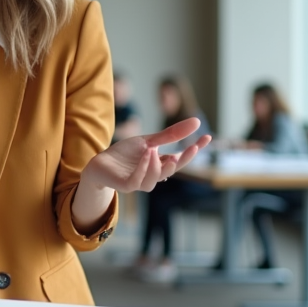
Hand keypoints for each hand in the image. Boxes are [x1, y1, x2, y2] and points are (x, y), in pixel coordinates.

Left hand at [83, 118, 210, 193]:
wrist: (100, 163)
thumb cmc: (125, 154)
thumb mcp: (149, 140)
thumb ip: (170, 134)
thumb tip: (197, 121)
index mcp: (160, 165)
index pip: (181, 159)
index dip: (194, 150)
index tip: (207, 137)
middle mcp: (153, 175)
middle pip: (172, 170)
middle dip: (183, 160)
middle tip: (191, 147)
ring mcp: (139, 182)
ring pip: (154, 179)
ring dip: (158, 165)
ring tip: (155, 149)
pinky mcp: (126, 185)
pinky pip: (137, 181)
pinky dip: (143, 168)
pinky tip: (148, 155)